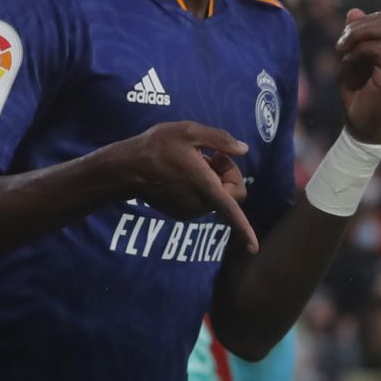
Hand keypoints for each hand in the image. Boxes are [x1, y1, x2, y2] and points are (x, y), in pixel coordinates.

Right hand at [123, 121, 257, 252]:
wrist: (126, 168)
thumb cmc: (158, 146)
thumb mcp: (189, 131)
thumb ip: (221, 140)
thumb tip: (244, 149)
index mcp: (206, 187)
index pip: (232, 212)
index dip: (245, 231)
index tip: (254, 250)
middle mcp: (199, 205)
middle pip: (231, 194)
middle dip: (228, 175)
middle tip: (213, 155)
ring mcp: (189, 211)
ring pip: (216, 197)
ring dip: (214, 180)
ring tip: (194, 161)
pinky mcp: (180, 213)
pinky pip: (202, 201)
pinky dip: (201, 188)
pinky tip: (184, 172)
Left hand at [335, 0, 380, 142]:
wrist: (360, 124)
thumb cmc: (356, 92)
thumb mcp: (350, 56)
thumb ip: (355, 35)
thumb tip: (355, 9)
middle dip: (356, 25)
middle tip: (339, 43)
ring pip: (378, 30)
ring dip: (353, 37)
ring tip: (341, 50)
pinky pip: (375, 47)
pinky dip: (357, 51)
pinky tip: (349, 62)